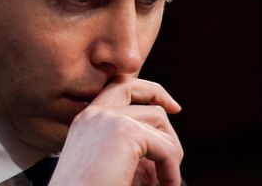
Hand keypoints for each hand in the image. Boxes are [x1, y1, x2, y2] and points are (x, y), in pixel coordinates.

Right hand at [49, 76, 183, 185]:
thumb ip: (132, 149)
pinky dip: (172, 170)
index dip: (146, 90)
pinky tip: (164, 185)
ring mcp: (107, 119)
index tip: (170, 106)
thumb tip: (165, 141)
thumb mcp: (112, 165)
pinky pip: (166, 146)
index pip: (116, 87)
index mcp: (86, 121)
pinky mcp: (124, 132)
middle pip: (134, 86)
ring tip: (164, 179)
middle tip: (176, 117)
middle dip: (160, 97)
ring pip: (158, 116)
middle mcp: (93, 114)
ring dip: (170, 150)